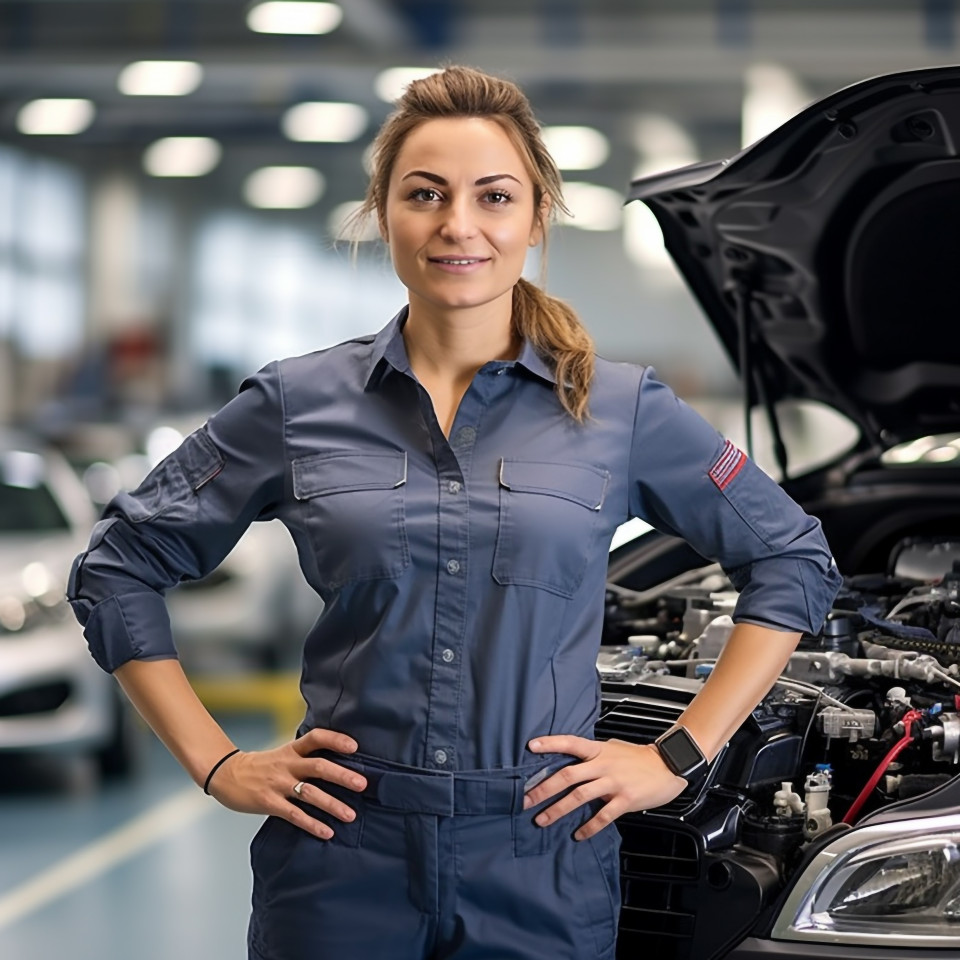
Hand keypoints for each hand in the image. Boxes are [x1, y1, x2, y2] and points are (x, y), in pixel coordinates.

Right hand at [206, 728, 366, 839]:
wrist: (227, 775)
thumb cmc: (261, 766)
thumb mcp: (283, 754)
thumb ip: (305, 758)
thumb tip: (338, 765)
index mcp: (292, 750)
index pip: (316, 737)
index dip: (335, 740)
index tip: (355, 746)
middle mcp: (287, 765)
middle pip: (318, 766)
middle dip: (342, 775)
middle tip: (363, 784)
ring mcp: (278, 784)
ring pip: (310, 793)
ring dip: (332, 804)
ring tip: (350, 815)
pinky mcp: (269, 803)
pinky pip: (294, 814)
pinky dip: (312, 824)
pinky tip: (327, 832)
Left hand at [522, 735, 686, 840]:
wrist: (668, 765)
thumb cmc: (638, 757)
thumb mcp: (612, 748)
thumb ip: (592, 754)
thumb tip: (571, 759)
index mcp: (598, 750)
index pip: (570, 742)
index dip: (550, 743)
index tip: (531, 746)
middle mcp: (603, 764)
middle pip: (567, 775)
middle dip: (544, 788)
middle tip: (526, 800)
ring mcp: (613, 782)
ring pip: (579, 796)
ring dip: (558, 809)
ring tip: (542, 820)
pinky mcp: (625, 799)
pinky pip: (602, 815)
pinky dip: (589, 826)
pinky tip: (578, 834)